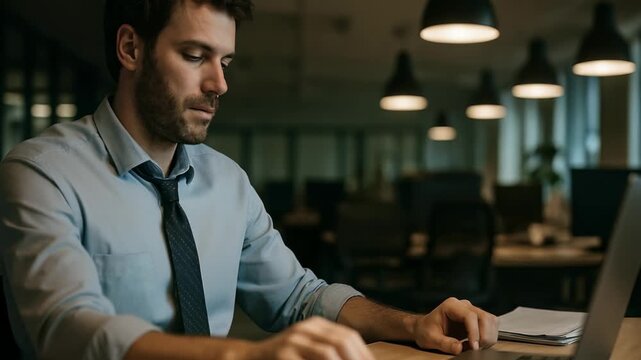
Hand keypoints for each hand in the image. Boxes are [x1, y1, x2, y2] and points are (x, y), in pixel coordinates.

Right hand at [245, 316, 374, 359]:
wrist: (249, 359)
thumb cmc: (284, 359)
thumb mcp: (309, 351)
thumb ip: (329, 353)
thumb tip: (361, 359)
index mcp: (317, 325)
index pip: (349, 336)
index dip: (364, 354)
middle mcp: (307, 328)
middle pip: (343, 342)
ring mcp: (294, 339)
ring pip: (329, 353)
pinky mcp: (282, 353)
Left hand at [405, 297, 497, 354]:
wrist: (424, 328)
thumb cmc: (426, 331)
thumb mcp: (431, 339)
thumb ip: (445, 343)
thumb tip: (459, 348)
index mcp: (451, 305)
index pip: (470, 316)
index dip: (475, 332)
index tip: (474, 347)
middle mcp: (463, 305)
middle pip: (484, 317)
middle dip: (484, 335)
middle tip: (476, 349)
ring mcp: (471, 310)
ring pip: (491, 320)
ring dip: (489, 336)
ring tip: (476, 348)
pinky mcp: (477, 319)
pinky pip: (491, 325)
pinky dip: (489, 336)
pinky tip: (477, 344)